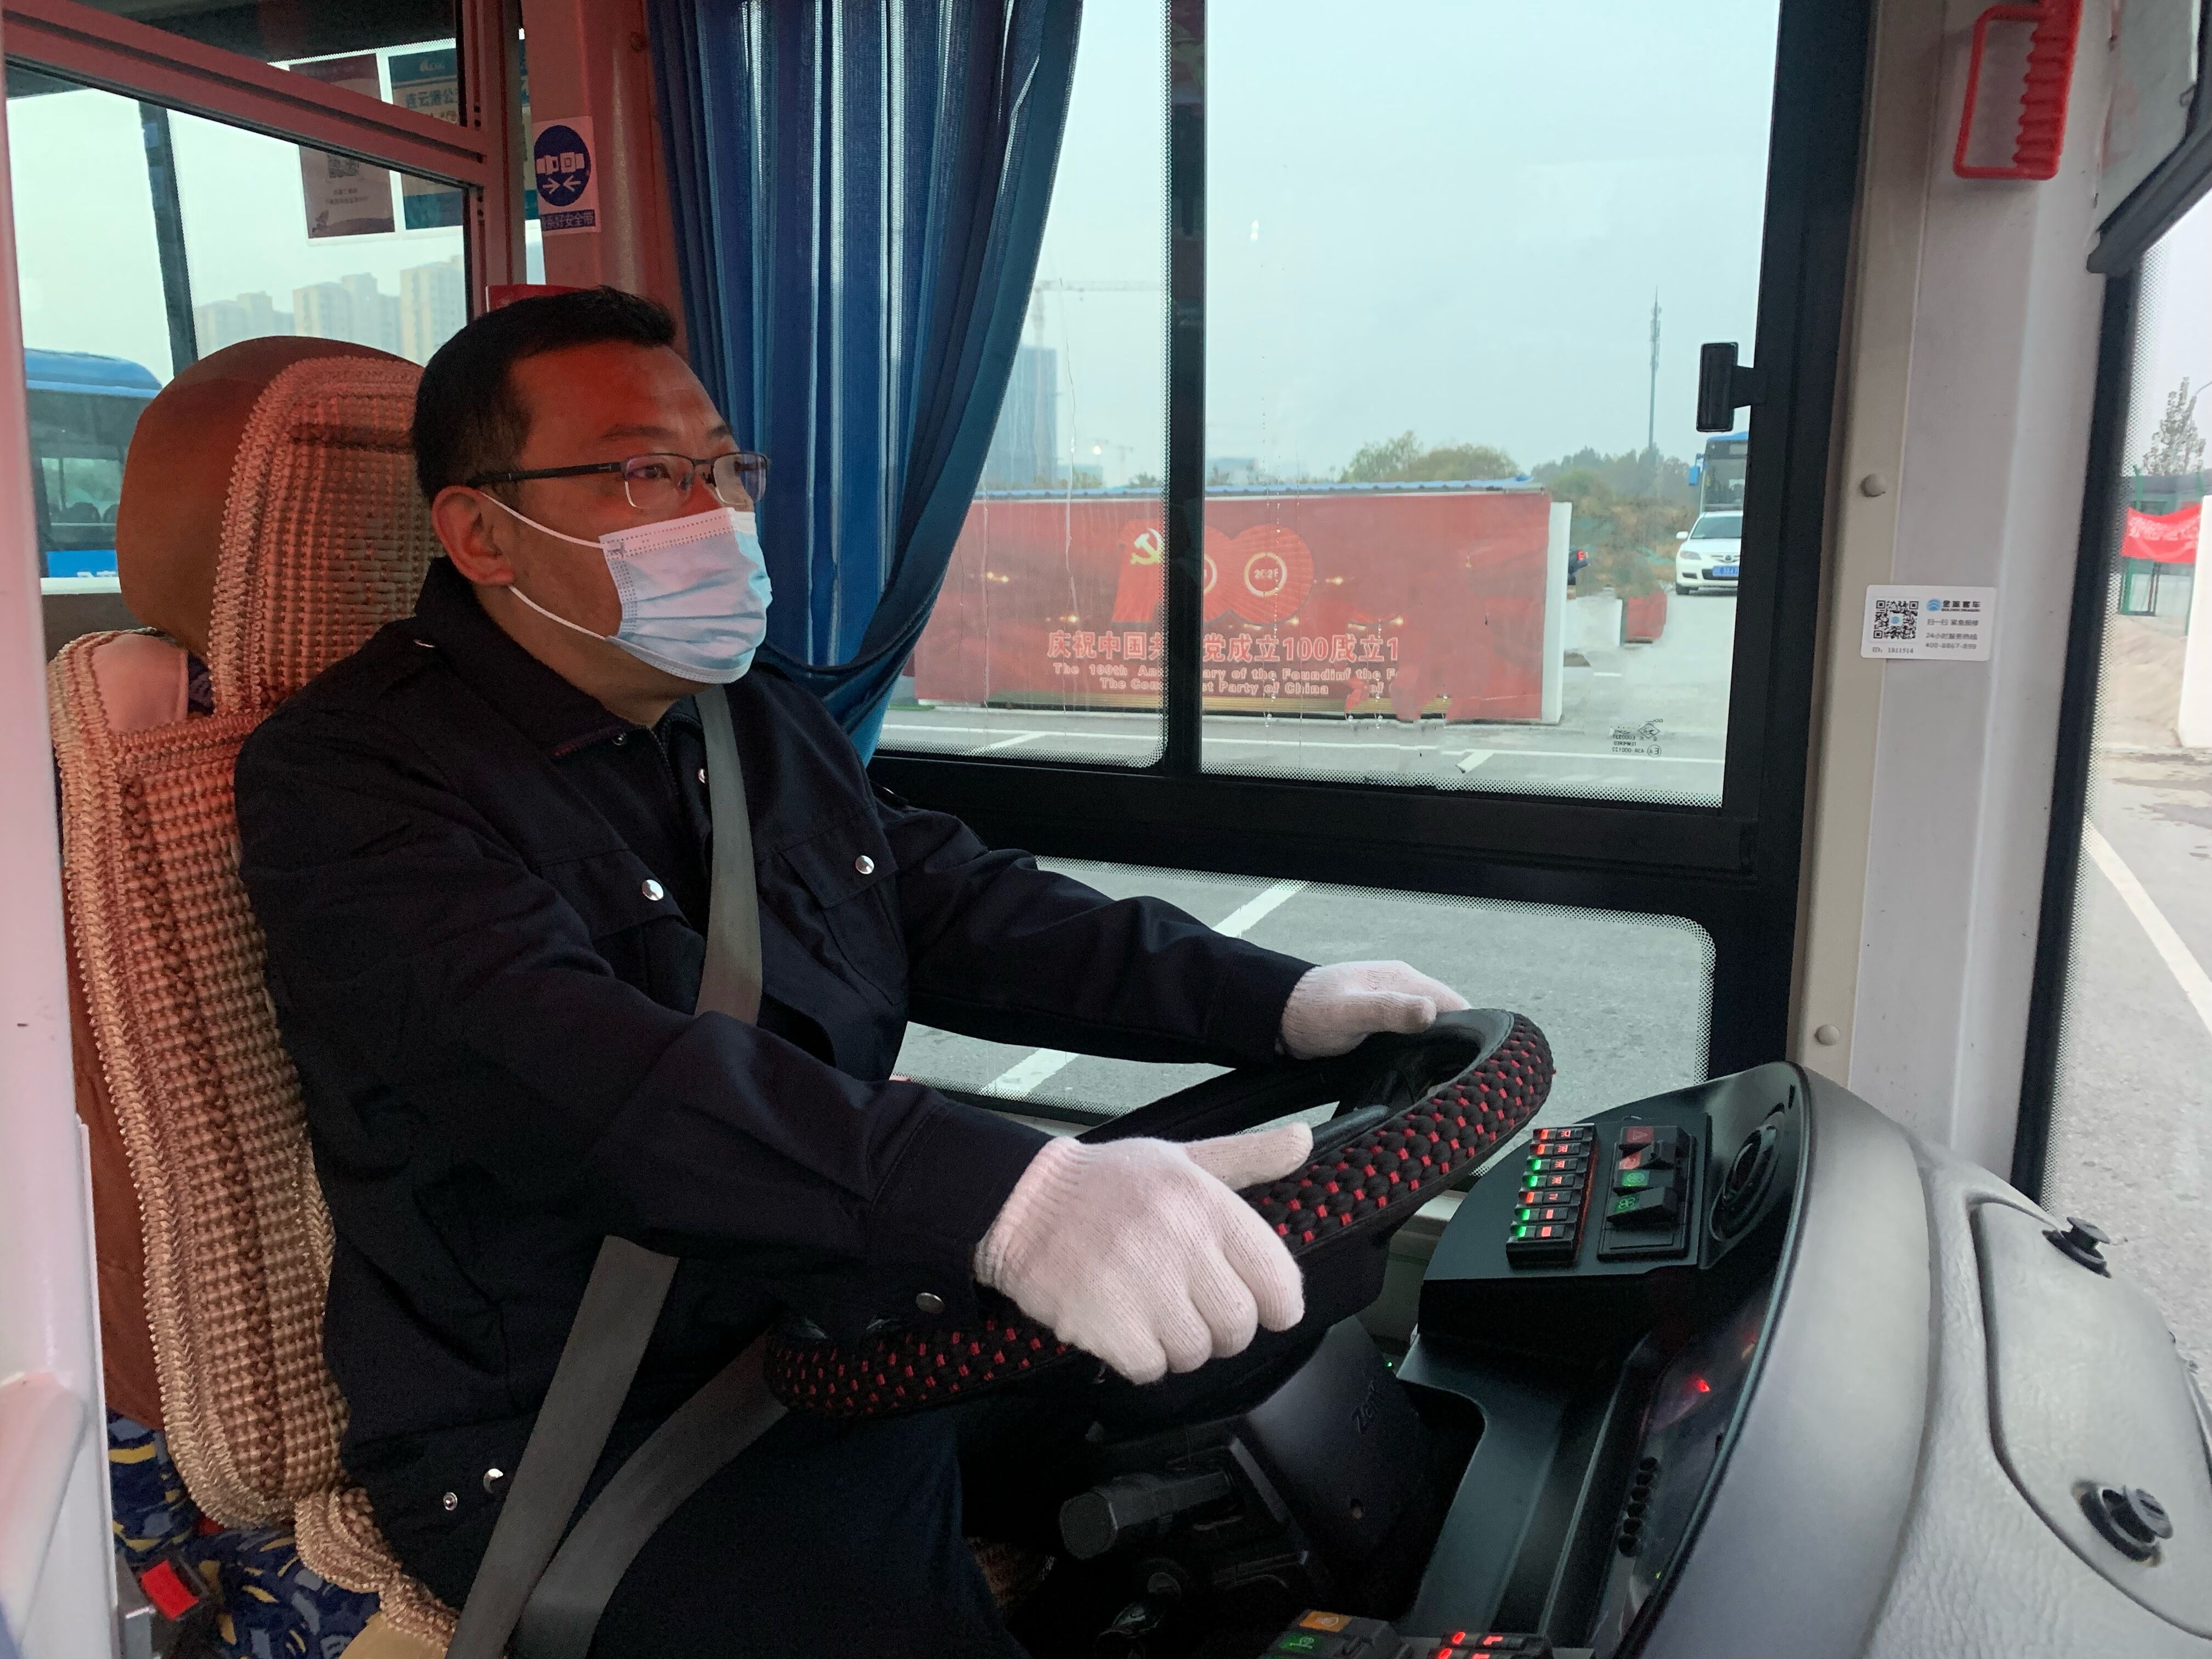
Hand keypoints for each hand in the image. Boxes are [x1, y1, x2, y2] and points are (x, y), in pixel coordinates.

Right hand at [972, 1122, 1311, 1383]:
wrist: (1022, 1201)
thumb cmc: (1107, 1183)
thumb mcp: (1181, 1158)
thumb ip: (1247, 1157)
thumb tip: (1304, 1139)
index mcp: (1207, 1204)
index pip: (1279, 1279)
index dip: (1278, 1303)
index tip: (1263, 1304)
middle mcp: (1181, 1244)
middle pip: (1240, 1326)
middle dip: (1224, 1328)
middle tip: (1195, 1307)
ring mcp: (1143, 1287)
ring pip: (1197, 1352)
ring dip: (1179, 1344)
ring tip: (1154, 1312)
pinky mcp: (1106, 1324)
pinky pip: (1151, 1369)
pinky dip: (1140, 1359)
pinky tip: (1124, 1326)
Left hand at [1279, 960, 1470, 1059]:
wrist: (1277, 1015)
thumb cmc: (1308, 1010)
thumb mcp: (1349, 1012)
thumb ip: (1389, 1010)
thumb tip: (1430, 1010)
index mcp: (1402, 979)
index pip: (1455, 1002)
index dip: (1468, 1030)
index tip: (1469, 1060)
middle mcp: (1403, 988)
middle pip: (1447, 1016)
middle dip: (1454, 1043)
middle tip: (1453, 1076)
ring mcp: (1393, 1004)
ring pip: (1430, 1027)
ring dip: (1435, 1048)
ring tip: (1438, 1077)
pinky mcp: (1382, 1021)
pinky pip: (1411, 1034)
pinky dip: (1417, 1050)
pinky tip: (1414, 1069)